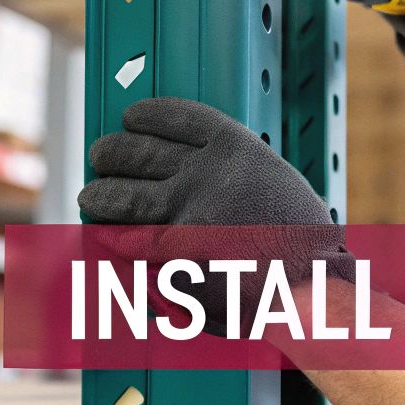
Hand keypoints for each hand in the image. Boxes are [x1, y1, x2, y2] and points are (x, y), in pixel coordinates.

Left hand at [79, 97, 350, 334]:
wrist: (312, 288)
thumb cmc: (302, 243)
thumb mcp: (275, 184)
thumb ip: (233, 174)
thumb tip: (190, 172)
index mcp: (234, 148)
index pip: (173, 118)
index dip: (145, 116)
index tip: (131, 118)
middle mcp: (203, 174)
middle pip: (137, 152)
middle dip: (111, 153)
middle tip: (100, 157)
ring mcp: (184, 215)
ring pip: (122, 198)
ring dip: (101, 195)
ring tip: (92, 196)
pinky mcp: (170, 259)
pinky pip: (130, 246)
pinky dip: (113, 242)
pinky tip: (104, 237)